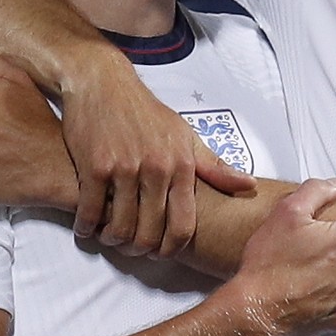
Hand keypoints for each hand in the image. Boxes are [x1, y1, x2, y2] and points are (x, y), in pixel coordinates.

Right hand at [59, 54, 253, 258]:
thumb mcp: (185, 136)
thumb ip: (214, 166)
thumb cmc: (147, 113)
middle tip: (130, 249)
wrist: (104, 83)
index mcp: (182, 165)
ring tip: (108, 236)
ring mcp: (125, 168)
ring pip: (120, 227)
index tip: (159, 252)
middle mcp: (157, 168)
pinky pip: (90, 212)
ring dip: (112, 240)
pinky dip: (86, 226)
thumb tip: (249, 185)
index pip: (183, 226)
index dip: (170, 249)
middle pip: (150, 233)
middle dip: (139, 250)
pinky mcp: (95, 166)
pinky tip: (86, 226)